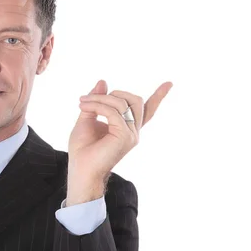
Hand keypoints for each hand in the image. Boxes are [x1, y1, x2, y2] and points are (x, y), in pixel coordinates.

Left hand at [67, 80, 172, 200]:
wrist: (80, 169)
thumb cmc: (82, 149)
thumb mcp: (86, 119)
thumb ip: (96, 101)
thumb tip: (103, 81)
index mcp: (127, 128)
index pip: (147, 110)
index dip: (158, 97)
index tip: (169, 84)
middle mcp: (133, 131)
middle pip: (135, 100)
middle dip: (113, 93)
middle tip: (89, 99)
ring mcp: (131, 134)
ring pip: (123, 103)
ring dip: (100, 99)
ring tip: (82, 103)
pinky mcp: (125, 137)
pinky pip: (113, 112)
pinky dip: (97, 106)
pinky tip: (84, 108)